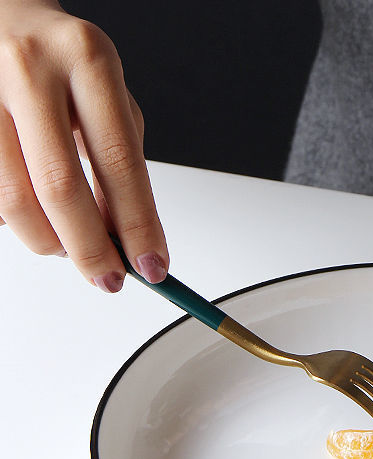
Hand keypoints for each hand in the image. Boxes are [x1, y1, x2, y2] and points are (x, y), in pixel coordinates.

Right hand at [0, 0, 167, 290]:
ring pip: (12, 201)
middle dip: (90, 250)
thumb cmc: (64, 65)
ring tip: (67, 245)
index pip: (120, 164)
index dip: (139, 226)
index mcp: (88, 61)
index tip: (153, 267)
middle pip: (61, 188)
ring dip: (48, 242)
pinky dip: (15, 220)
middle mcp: (30, 67)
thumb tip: (127, 241)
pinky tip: (31, 210)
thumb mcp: (109, 99)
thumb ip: (121, 165)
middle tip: (109, 279)